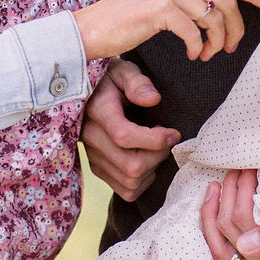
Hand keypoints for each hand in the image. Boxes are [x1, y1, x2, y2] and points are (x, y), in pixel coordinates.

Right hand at [73, 0, 259, 62]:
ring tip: (207, 55)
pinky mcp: (160, 10)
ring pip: (214, 18)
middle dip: (237, 28)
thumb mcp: (167, 3)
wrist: (94, 27)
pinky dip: (198, 47)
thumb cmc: (131, 20)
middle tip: (230, 49)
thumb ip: (192, 1)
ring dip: (217, 43)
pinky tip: (192, 55)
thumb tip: (221, 14)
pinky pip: (194, 31)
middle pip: (227, 0)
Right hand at [80, 60, 178, 202]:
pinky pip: (125, 190)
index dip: (154, 139)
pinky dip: (143, 181)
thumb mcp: (123, 70)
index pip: (124, 136)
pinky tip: (148, 161)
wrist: (87, 93)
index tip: (173, 132)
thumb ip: (137, 82)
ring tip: (156, 149)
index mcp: (98, 111)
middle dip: (158, 156)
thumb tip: (153, 99)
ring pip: (130, 182)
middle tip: (167, 139)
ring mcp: (93, 156)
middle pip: (131, 165)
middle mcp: (91, 137)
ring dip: (153, 169)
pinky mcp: (98, 168)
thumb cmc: (110, 79)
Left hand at [201, 167, 259, 259]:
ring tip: (217, 189)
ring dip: (212, 216)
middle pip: (227, 229)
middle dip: (227, 194)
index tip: (249, 167)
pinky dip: (215, 259)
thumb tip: (245, 244)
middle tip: (235, 171)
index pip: (241, 220)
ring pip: (219, 249)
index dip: (240, 189)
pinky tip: (209, 236)